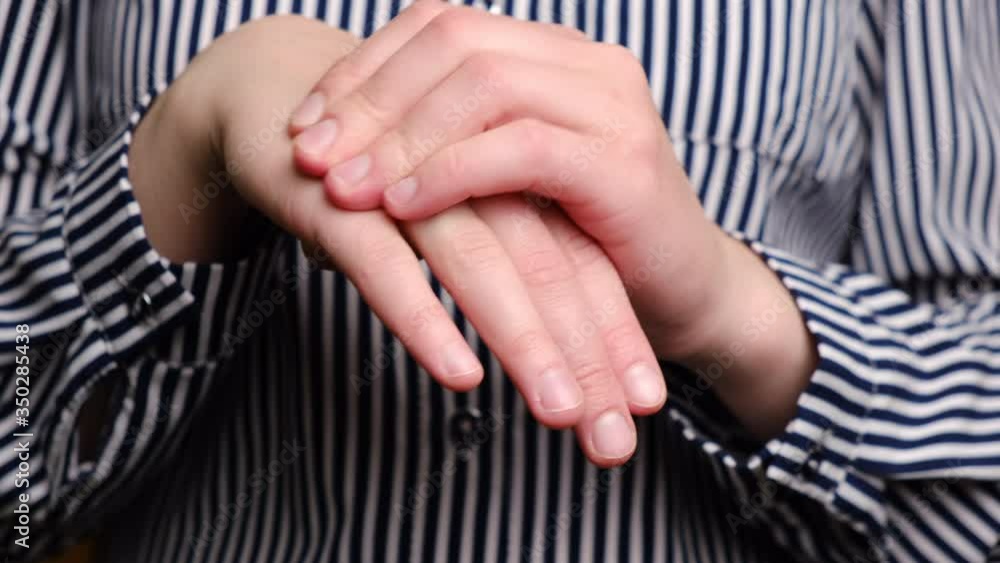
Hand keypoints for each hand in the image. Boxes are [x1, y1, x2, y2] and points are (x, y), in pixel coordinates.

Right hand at [130, 15, 664, 464]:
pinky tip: (460, 374)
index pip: (580, 261)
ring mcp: (407, 182)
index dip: (616, 333)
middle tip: (614, 439)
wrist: (275, 93)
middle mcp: (473, 176)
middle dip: (588, 358)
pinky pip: (385, 262)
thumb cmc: (377, 169)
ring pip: (481, 265)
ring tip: (563, 413)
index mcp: (511, 176)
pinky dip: (424, 317)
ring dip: (526, 342)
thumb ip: (503, 260)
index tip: (645, 405)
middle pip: (550, 268)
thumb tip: (556, 337)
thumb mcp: (454, 212)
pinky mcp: (339, 197)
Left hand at [288, 4, 818, 438]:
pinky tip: (401, 206)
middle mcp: (586, 61)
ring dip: (400, 137)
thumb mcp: (506, 179)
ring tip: (345, 187)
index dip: (364, 69)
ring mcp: (610, 105)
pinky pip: (519, 147)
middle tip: (311, 156)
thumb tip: (345, 137)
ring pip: (483, 82)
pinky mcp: (621, 163)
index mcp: (555, 54)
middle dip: (370, 99)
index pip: (440, 23)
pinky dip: (449, 173)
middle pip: (454, 39)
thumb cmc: (582, 242)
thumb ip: (451, 140)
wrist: (681, 295)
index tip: (307, 125)